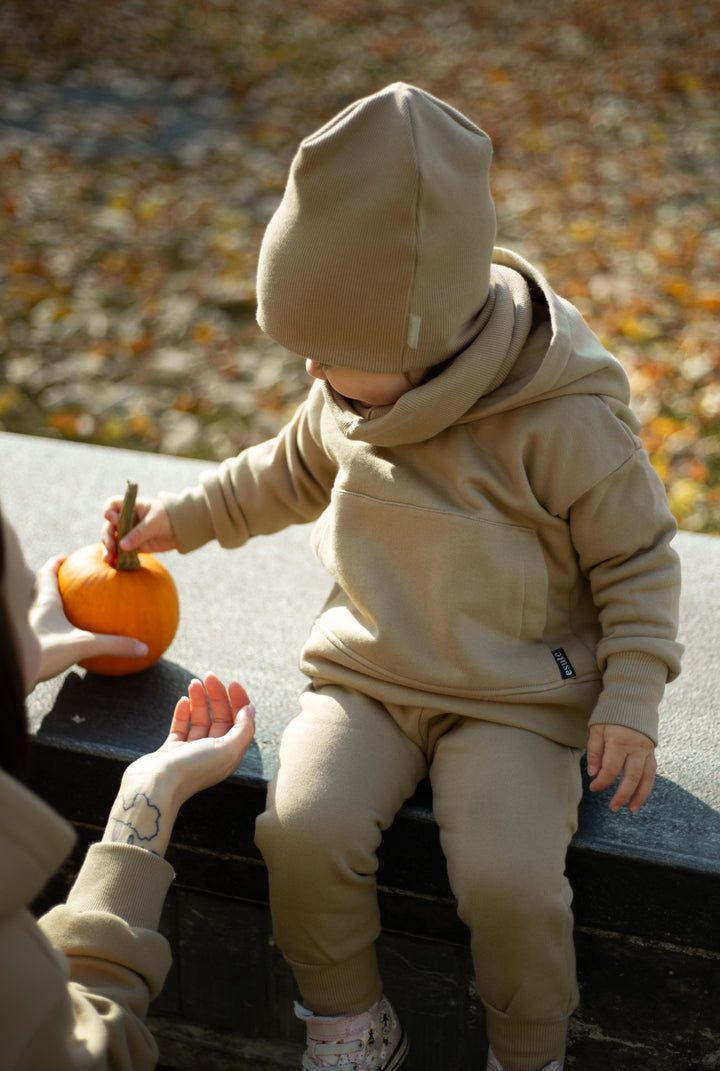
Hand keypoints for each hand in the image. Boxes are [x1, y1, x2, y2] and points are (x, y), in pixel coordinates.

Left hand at [29, 556, 148, 686]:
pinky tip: (66, 640)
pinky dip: (53, 629)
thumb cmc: (45, 652)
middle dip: (54, 581)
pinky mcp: (28, 643)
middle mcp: (34, 610)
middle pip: (41, 588)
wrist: (16, 672)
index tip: (68, 558)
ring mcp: (29, 626)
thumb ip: (113, 645)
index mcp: (46, 602)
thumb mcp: (84, 646)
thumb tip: (143, 647)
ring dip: (52, 605)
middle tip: (69, 579)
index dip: (57, 563)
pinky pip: (41, 630)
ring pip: (39, 609)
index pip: (48, 572)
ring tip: (69, 608)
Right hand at [102, 495, 175, 563]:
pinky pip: (121, 551)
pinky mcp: (134, 546)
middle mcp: (126, 519)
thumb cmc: (168, 518)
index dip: (108, 512)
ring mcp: (129, 533)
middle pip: (108, 526)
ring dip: (108, 549)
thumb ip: (138, 534)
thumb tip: (121, 546)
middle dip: (106, 536)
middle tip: (111, 546)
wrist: (182, 530)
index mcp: (130, 507)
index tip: (113, 520)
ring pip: (112, 540)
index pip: (111, 505)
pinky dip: (116, 557)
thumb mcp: (153, 523)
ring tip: (108, 558)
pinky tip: (113, 563)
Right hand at [103, 673, 254, 856]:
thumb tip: (250, 708)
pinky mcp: (171, 752)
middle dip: (217, 696)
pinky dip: (184, 713)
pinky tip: (183, 700)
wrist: (155, 786)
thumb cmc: (193, 768)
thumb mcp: (228, 749)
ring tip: (194, 683)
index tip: (232, 683)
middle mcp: (212, 754)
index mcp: (229, 755)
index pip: (240, 723)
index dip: (239, 702)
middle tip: (208, 676)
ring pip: (200, 720)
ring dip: (199, 700)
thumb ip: (243, 729)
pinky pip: (181, 727)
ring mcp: (190, 752)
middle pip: (220, 718)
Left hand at [586, 723, 656, 812]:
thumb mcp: (597, 730)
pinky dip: (647, 787)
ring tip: (631, 809)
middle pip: (631, 776)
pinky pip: (652, 773)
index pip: (611, 768)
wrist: (632, 703)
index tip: (594, 788)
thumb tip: (593, 774)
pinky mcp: (652, 753)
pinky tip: (640, 798)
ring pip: (646, 777)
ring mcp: (646, 751)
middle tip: (613, 808)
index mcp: (619, 741)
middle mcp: (635, 748)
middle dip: (622, 794)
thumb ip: (594, 752)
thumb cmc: (610, 718)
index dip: (602, 781)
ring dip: (640, 795)